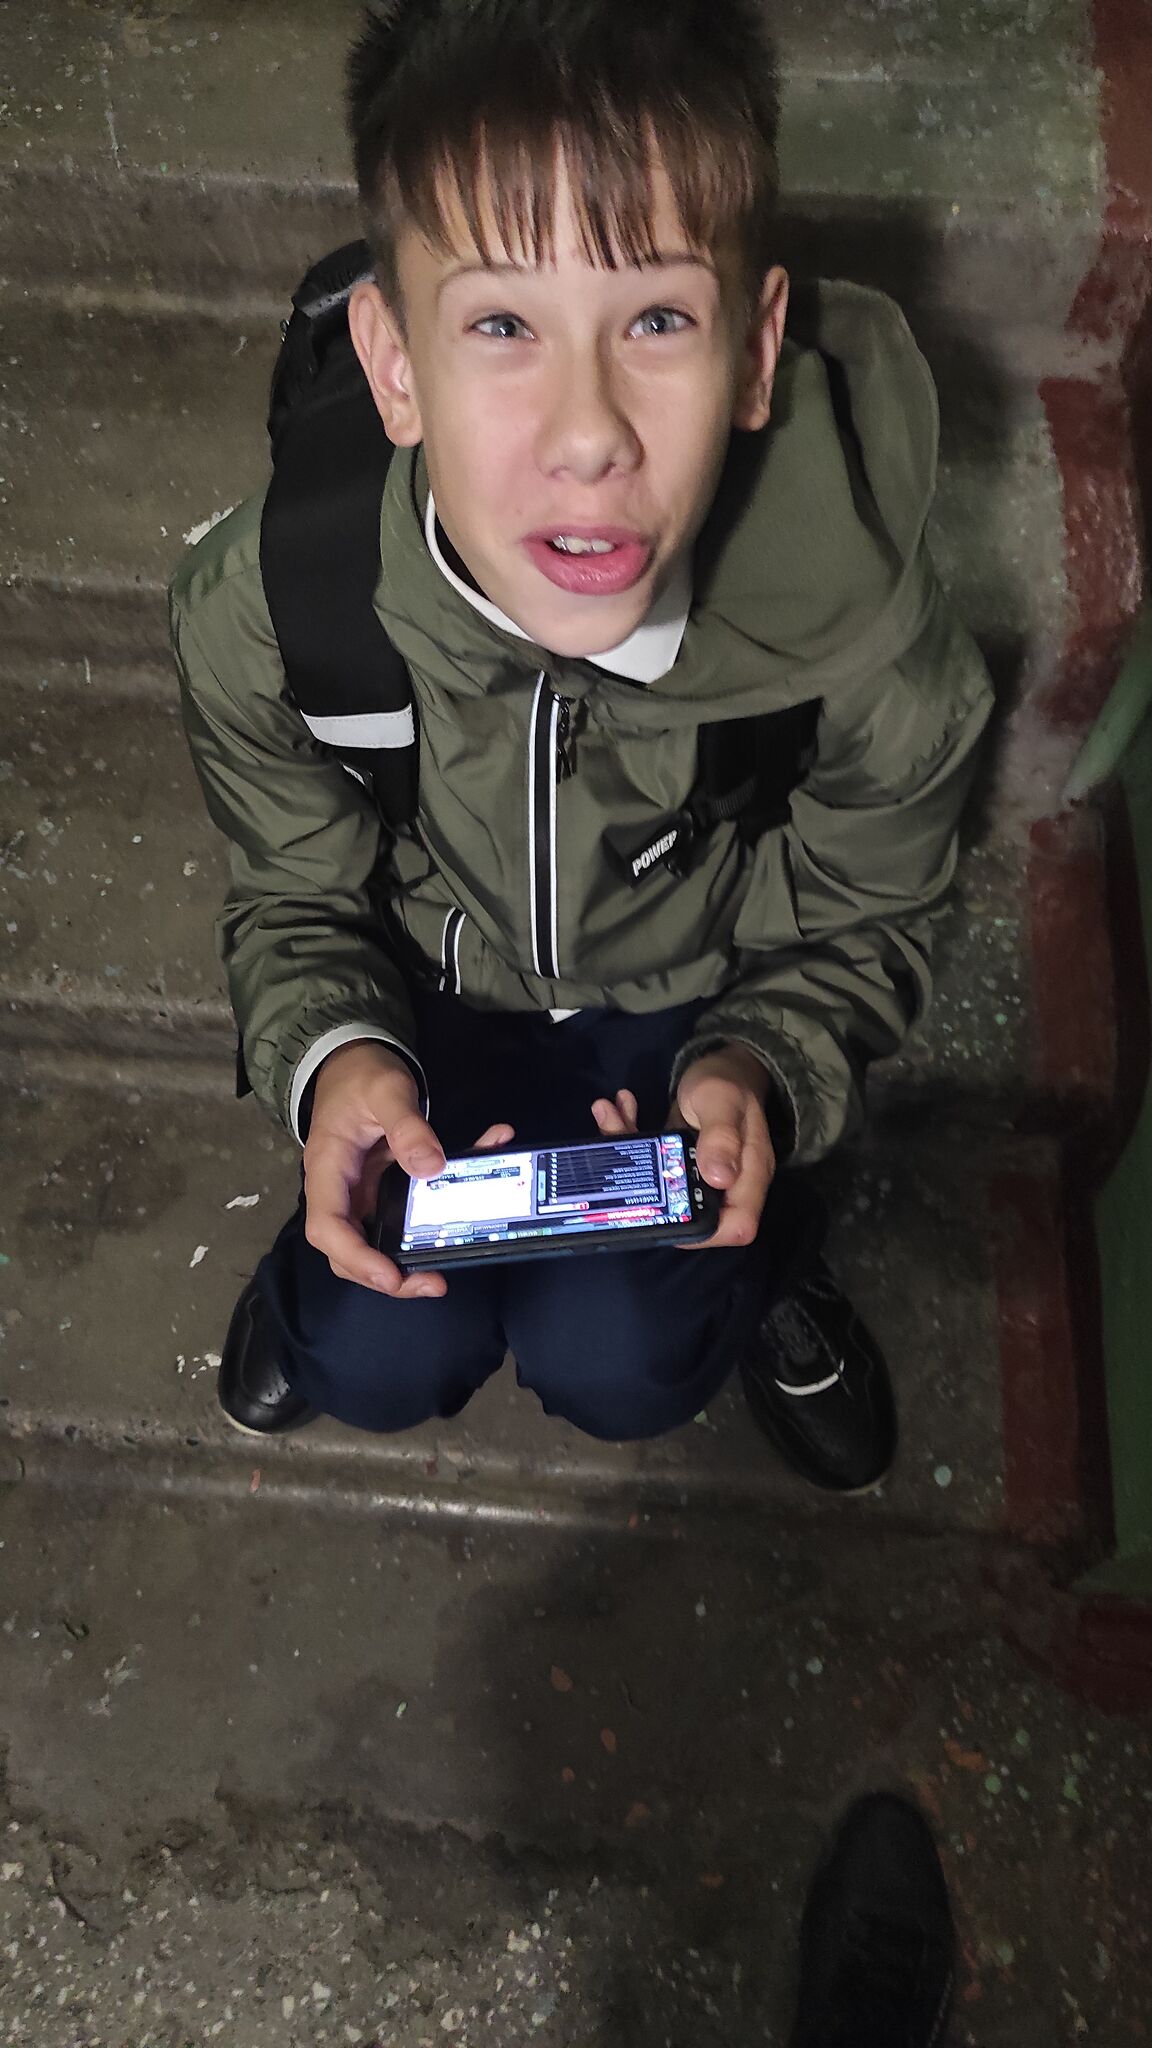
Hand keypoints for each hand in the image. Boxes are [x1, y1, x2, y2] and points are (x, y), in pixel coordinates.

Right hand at [303, 1041, 512, 1297]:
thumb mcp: (387, 1090)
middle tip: (433, 1282)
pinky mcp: (381, 1190)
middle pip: (348, 1250)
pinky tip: (470, 1201)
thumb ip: (408, 1125)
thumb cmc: (361, 1075)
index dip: (356, 1258)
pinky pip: (402, 1217)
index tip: (392, 1274)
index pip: (327, 1227)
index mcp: (329, 1169)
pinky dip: (432, 1222)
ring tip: (442, 1272)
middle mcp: (341, 1190)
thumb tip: (432, 1167)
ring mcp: (361, 1194)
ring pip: (374, 1243)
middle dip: (385, 1276)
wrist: (353, 1061)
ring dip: (406, 1262)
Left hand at [591, 1043, 775, 1250]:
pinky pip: (652, 1161)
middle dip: (646, 1189)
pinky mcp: (678, 1159)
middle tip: (618, 1153)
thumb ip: (721, 1136)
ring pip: (661, 1185)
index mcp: (748, 1175)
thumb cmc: (729, 1080)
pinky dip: (629, 1135)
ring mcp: (700, 1173)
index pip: (737, 1226)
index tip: (666, 1214)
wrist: (721, 1062)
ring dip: (629, 1153)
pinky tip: (616, 1108)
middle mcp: (727, 1181)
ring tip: (609, 1118)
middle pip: (690, 1211)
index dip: (705, 1233)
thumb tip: (718, 1177)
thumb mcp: (722, 1101)